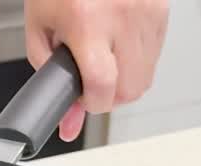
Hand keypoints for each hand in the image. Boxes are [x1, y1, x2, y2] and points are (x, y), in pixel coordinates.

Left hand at [24, 0, 168, 141]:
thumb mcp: (40, 28)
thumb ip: (50, 76)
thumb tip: (68, 119)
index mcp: (86, 21)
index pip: (102, 85)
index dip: (93, 103)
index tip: (84, 101)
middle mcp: (122, 16)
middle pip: (130, 89)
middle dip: (110, 96)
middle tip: (92, 84)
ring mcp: (146, 13)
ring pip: (146, 77)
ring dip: (124, 80)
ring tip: (104, 58)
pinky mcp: (160, 10)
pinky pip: (155, 54)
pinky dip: (137, 60)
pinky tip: (118, 44)